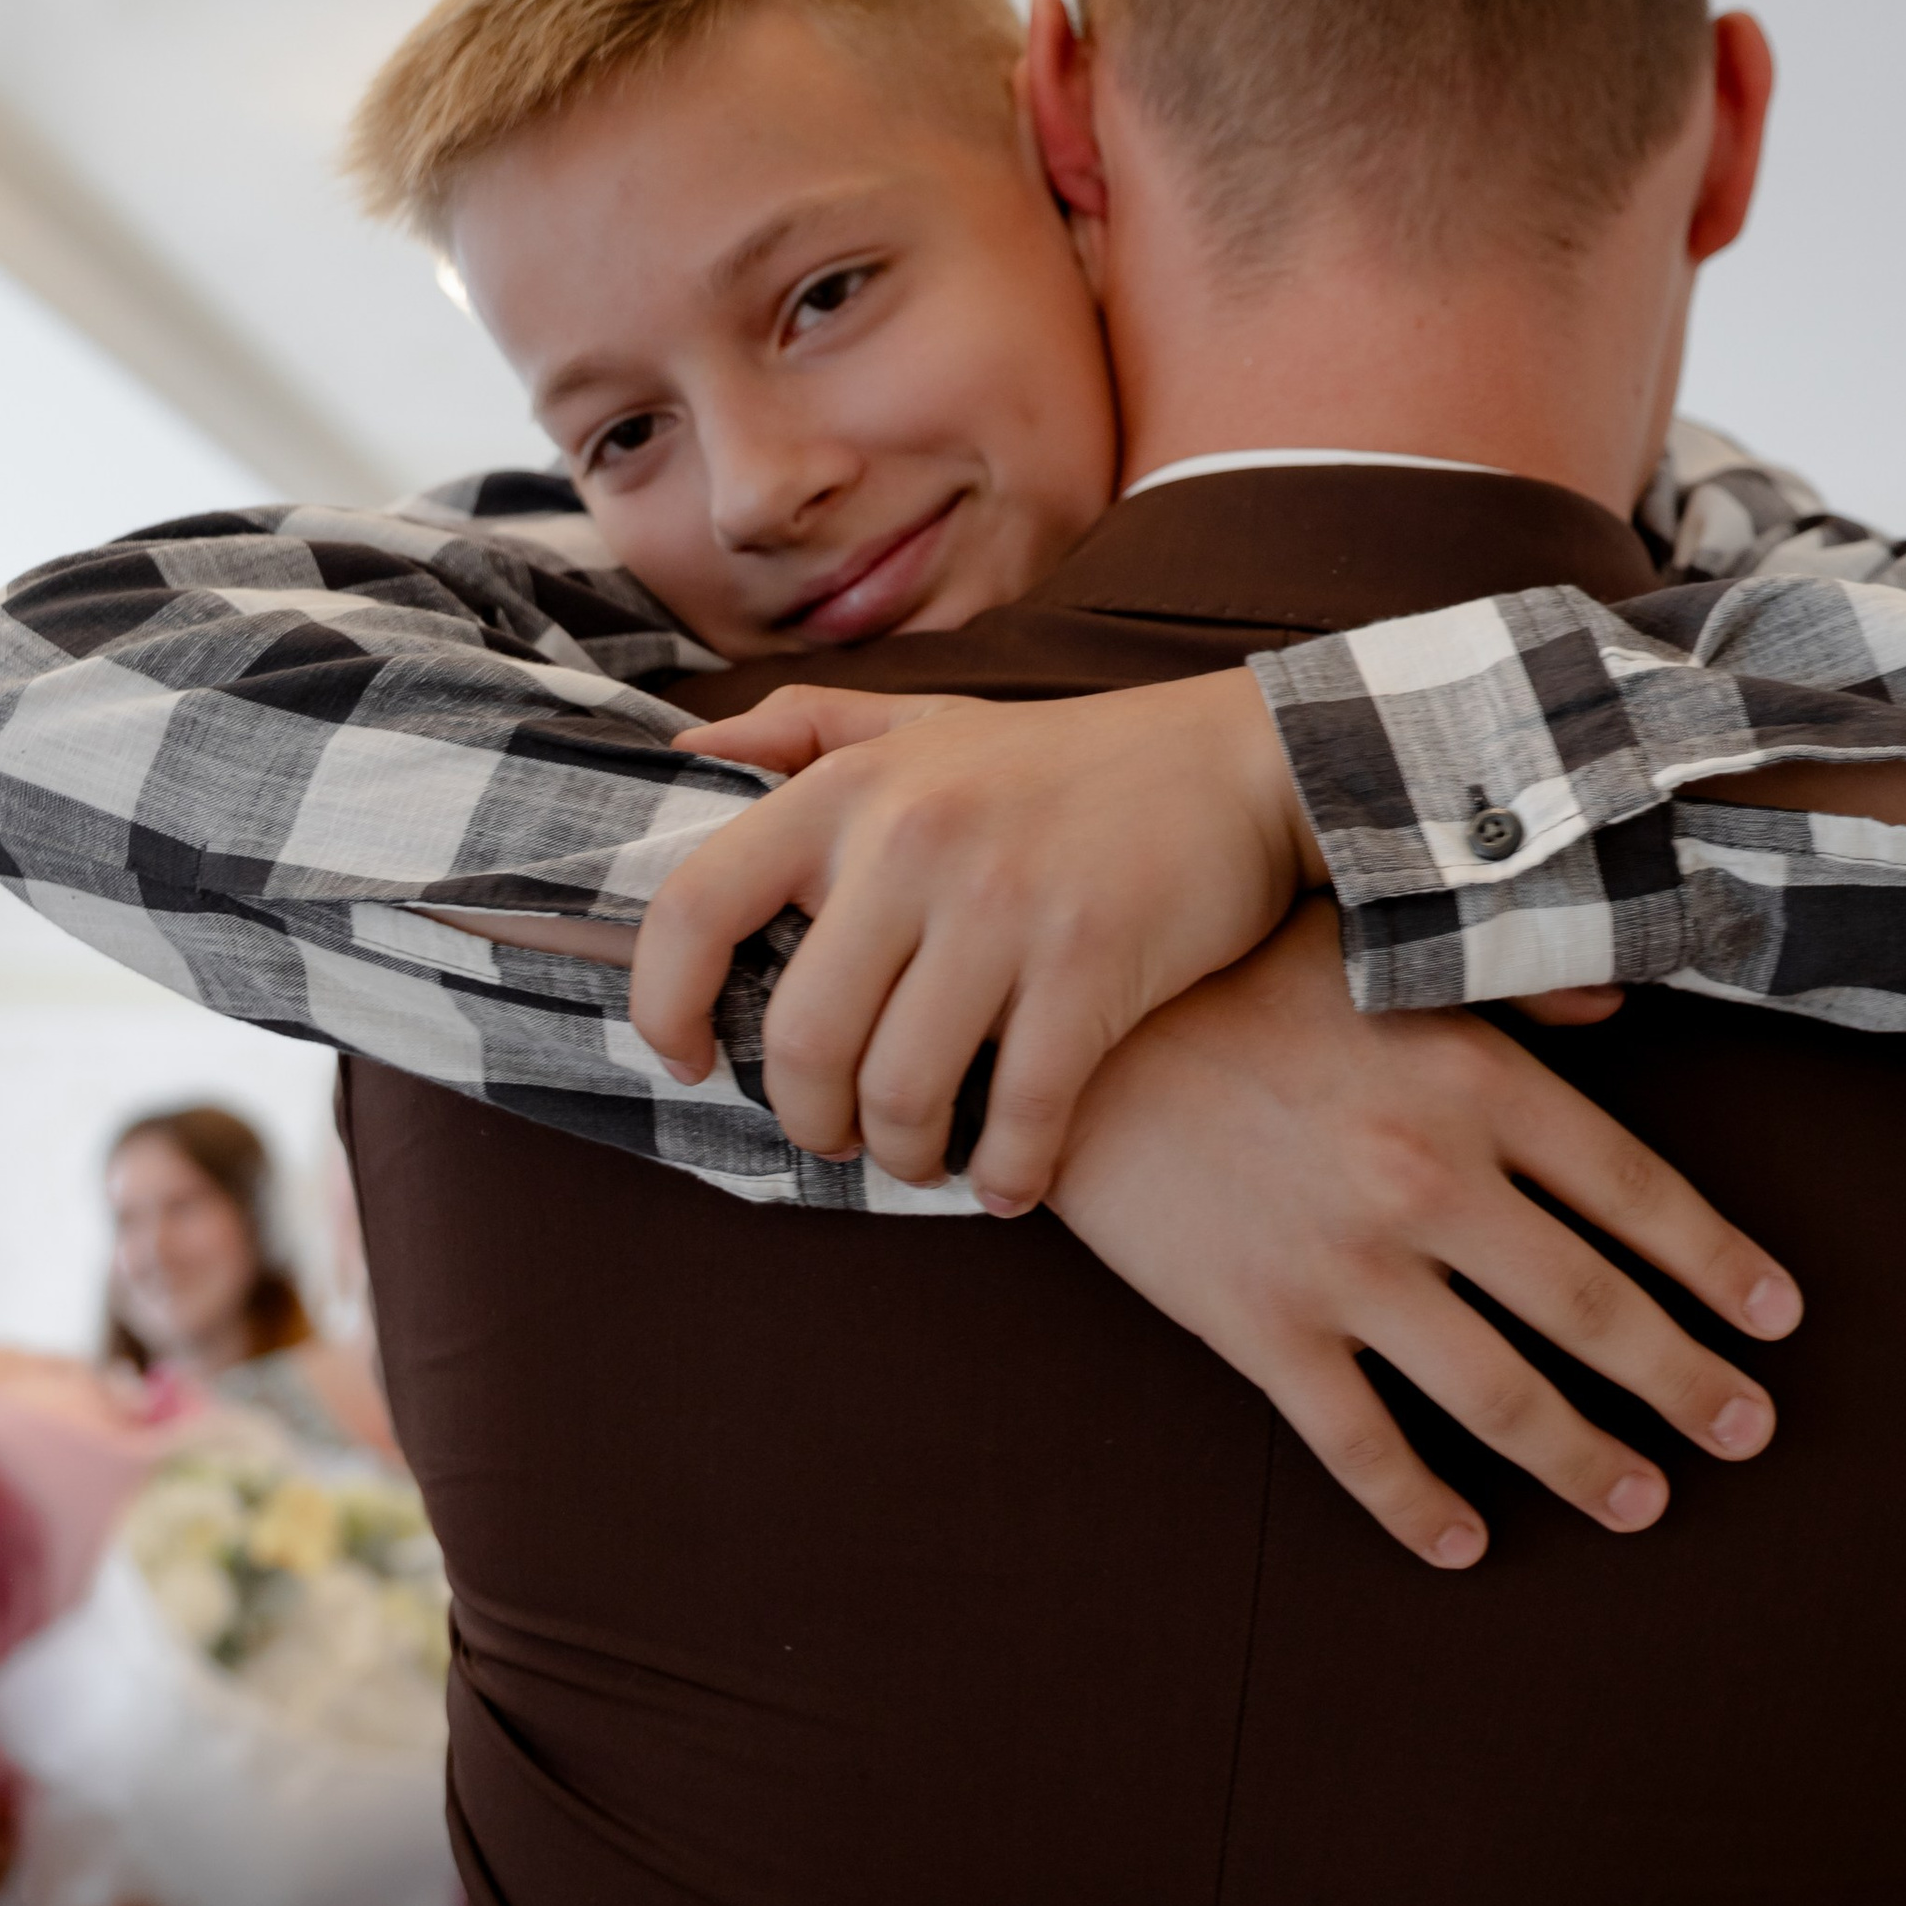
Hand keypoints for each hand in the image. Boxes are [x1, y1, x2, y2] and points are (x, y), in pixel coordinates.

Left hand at [636, 671, 1322, 1210]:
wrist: (1241, 760)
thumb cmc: (1070, 760)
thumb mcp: (930, 723)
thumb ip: (810, 731)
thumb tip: (689, 743)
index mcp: (850, 789)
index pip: (694, 905)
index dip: (664, 1004)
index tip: (691, 1058)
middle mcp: (911, 840)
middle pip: (802, 1040)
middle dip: (811, 1120)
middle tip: (842, 1133)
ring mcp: (1003, 903)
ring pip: (902, 1092)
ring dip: (907, 1155)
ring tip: (927, 1153)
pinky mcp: (1092, 964)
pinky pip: (1022, 1114)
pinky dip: (1008, 1173)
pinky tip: (1012, 1181)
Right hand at [1047, 903, 1802, 1567]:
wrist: (1059, 1033)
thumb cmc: (1220, 972)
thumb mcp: (1369, 942)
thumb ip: (1505, 974)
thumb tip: (1622, 1004)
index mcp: (1473, 1081)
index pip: (1637, 1193)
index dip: (1720, 1267)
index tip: (1777, 1321)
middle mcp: (1430, 1184)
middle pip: (1594, 1311)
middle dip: (1685, 1382)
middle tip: (1747, 1433)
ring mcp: (1348, 1268)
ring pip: (1502, 1396)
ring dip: (1587, 1461)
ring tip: (1644, 1501)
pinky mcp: (1262, 1329)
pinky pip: (1363, 1445)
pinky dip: (1422, 1507)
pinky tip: (1465, 1544)